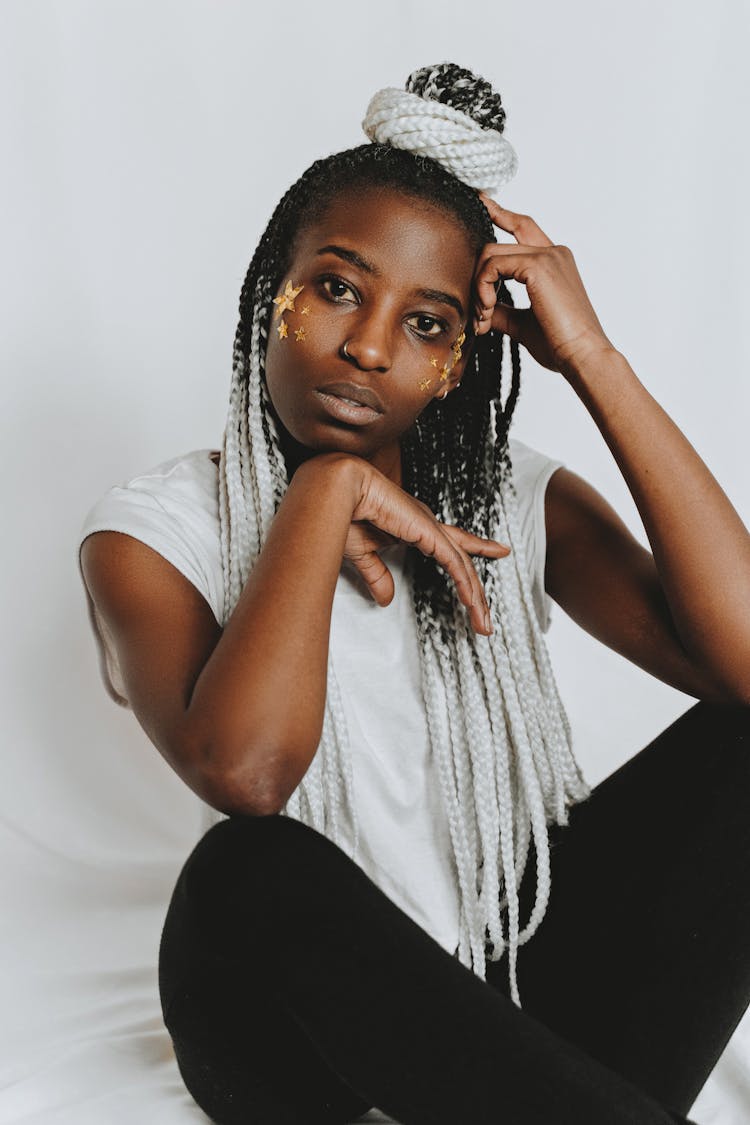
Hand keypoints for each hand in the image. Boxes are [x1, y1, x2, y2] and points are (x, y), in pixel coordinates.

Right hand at [343, 459, 510, 635]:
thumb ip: (378, 576)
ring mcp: (430, 528)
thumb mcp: (363, 554)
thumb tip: (386, 599)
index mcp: (414, 526)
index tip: (500, 550)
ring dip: (474, 598)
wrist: (336, 492)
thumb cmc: (343, 513)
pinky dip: (464, 584)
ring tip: (483, 623)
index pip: (454, 541)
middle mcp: (427, 525)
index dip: (478, 546)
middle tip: (485, 619)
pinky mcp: (428, 533)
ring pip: (463, 566)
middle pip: (463, 561)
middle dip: (476, 592)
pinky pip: (454, 563)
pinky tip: (471, 602)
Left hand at [473, 193, 614, 377]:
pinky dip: (482, 289)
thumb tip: (480, 308)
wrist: (581, 355)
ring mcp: (547, 255)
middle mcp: (553, 252)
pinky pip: (492, 265)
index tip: (482, 201)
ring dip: (478, 288)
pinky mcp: (538, 265)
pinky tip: (487, 312)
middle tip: (479, 315)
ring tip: (483, 319)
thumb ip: (500, 310)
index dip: (500, 213)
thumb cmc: (560, 344)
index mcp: (555, 261)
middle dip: (478, 278)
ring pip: (490, 254)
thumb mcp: (522, 323)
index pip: (522, 226)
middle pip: (496, 244)